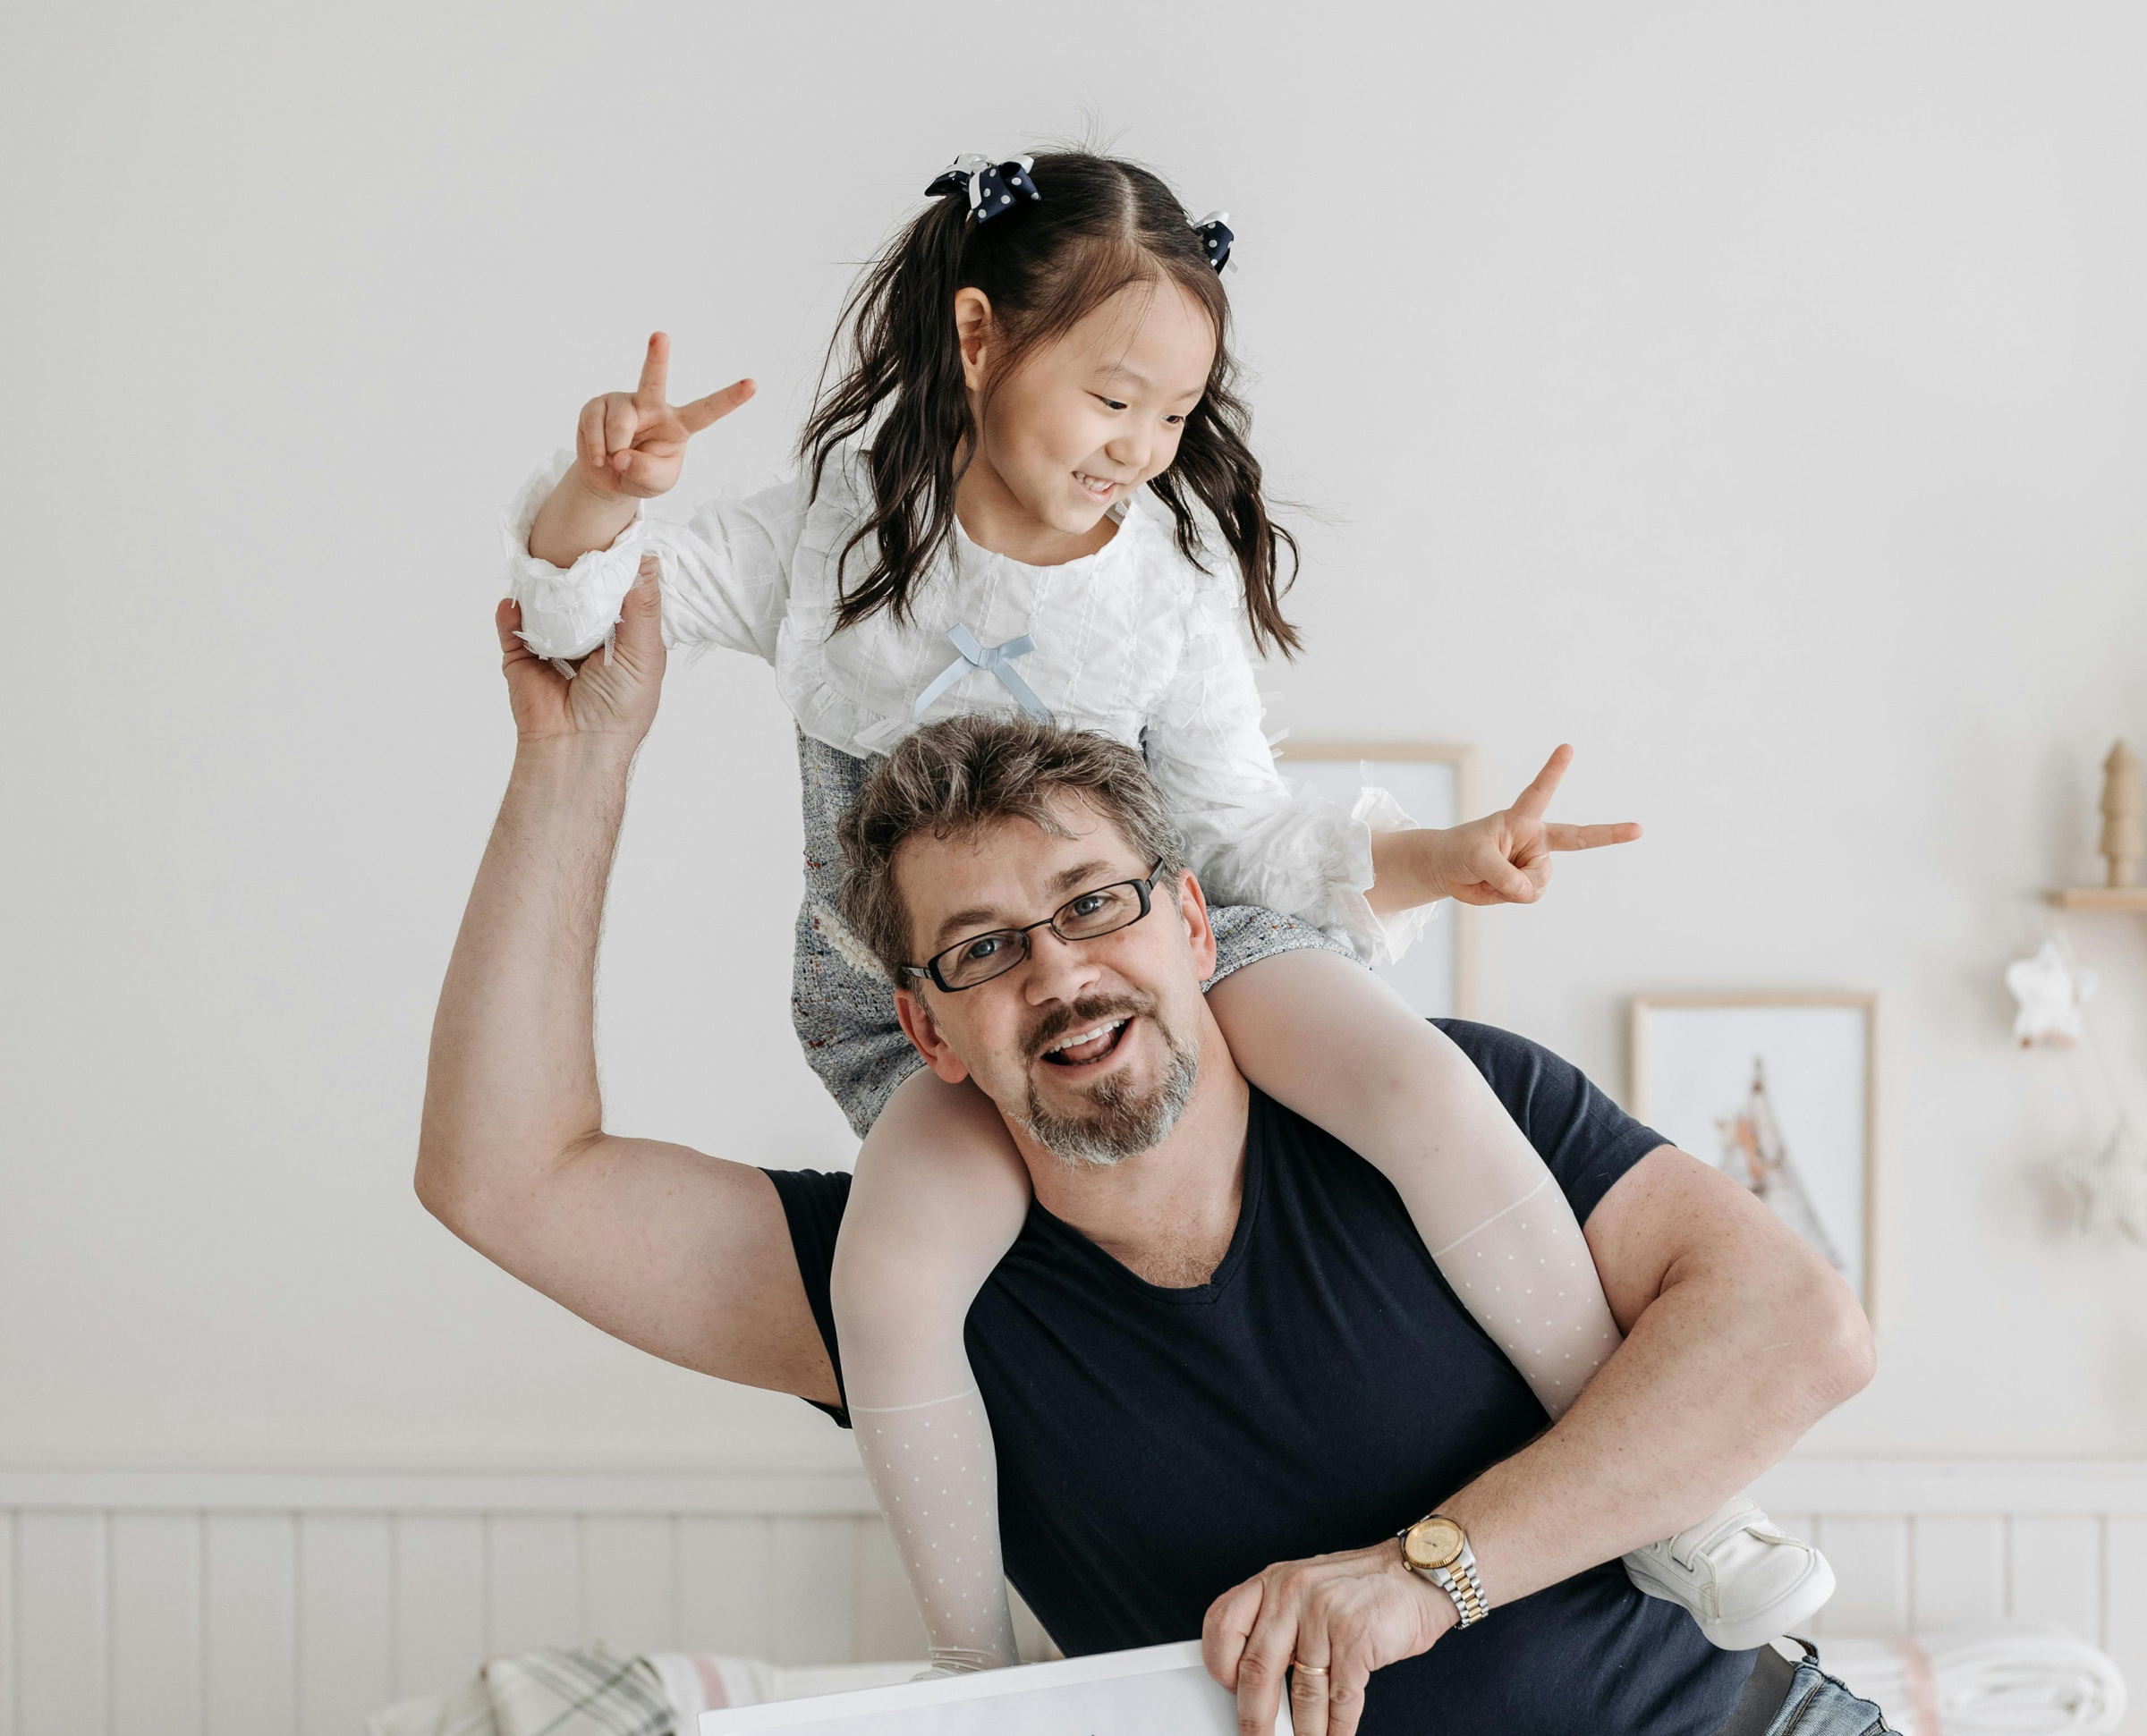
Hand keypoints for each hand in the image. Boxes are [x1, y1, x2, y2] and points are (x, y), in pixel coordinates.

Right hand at [496, 555, 666, 747]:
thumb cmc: (620, 709)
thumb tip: (647, 560)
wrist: (576, 747)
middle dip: (576, 571)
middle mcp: (588, 639)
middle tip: (573, 539)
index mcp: (622, 639)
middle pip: (579, 594)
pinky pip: (512, 627)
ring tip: (543, 561)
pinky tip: (516, 598)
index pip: (619, 595)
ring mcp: (552, 646)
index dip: (617, 569)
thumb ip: (643, 608)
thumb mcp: (645, 654)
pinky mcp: (521, 657)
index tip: (613, 535)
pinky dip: (511, 611)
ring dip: (543, 586)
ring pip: (545, 605)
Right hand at [570, 332, 755, 501]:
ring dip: (615, 448)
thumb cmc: (642, 475)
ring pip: (620, 422)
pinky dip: (596, 449)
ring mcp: (624, 402)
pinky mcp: (598, 405)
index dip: (729, 399)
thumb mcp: (656, 484)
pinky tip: (599, 456)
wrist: (609, 477)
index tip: (752, 384)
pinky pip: (595, 426)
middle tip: (660, 336)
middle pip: (654, 380)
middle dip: (657, 357)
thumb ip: (646, 473)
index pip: (707, 410)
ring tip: (615, 458)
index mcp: (679, 424)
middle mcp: (652, 406)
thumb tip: (621, 455)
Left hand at [1202, 1541, 1452, 1735]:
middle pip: (1257, 1668)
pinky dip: (1337, 1729)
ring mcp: (1325, 1614)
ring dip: (1303, 1732)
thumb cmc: (1359, 1587)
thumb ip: (1276, 1622)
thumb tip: (1251, 1681)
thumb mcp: (1304, 1586)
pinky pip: (1340, 1698)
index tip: (1228, 1692)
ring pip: (1303, 1692)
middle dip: (1254, 1717)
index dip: (1219, 1665)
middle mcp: (1293, 1592)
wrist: (1417, 1574)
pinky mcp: (1357, 1638)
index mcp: (1273, 1581)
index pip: (1223, 1623)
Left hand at [1425, 743, 1640, 906]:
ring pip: (1538, 882)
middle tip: (1638, 829)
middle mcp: (1535, 838)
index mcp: (1521, 819)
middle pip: (1578, 839)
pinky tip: (1495, 887)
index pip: (1540, 792)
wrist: (1450, 870)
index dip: (1554, 771)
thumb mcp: (1475, 858)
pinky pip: (1529, 895)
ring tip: (1490, 877)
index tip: (1567, 747)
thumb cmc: (1460, 851)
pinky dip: (1509, 896)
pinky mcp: (1529, 882)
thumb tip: (1527, 892)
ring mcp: (1535, 861)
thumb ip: (1502, 874)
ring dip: (1512, 886)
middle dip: (1609, 833)